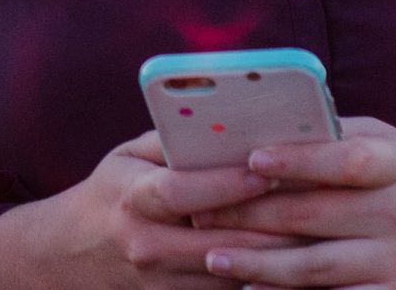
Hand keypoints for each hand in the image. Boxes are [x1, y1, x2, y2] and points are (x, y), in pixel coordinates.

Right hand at [0, 129, 308, 289]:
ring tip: (325, 234)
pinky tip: (299, 262)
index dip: (229, 182)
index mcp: (132, 199)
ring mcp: (164, 284)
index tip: (271, 166)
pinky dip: (266, 277)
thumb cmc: (109, 194)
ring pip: (236, 276)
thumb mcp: (127, 158)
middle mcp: (148, 246)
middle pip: (223, 241)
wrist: (70, 257)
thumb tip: (228, 121)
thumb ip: (173, 143)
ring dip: (281, 258)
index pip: (184, 191)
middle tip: (323, 204)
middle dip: (275, 225)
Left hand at [196, 115, 395, 288]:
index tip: (248, 161)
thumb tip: (261, 130)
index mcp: (395, 163)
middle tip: (199, 213)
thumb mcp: (391, 146)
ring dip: (259, 264)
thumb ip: (334, 138)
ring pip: (317, 267)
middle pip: (314, 215)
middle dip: (250, 216)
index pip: (342, 159)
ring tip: (213, 257)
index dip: (295, 159)